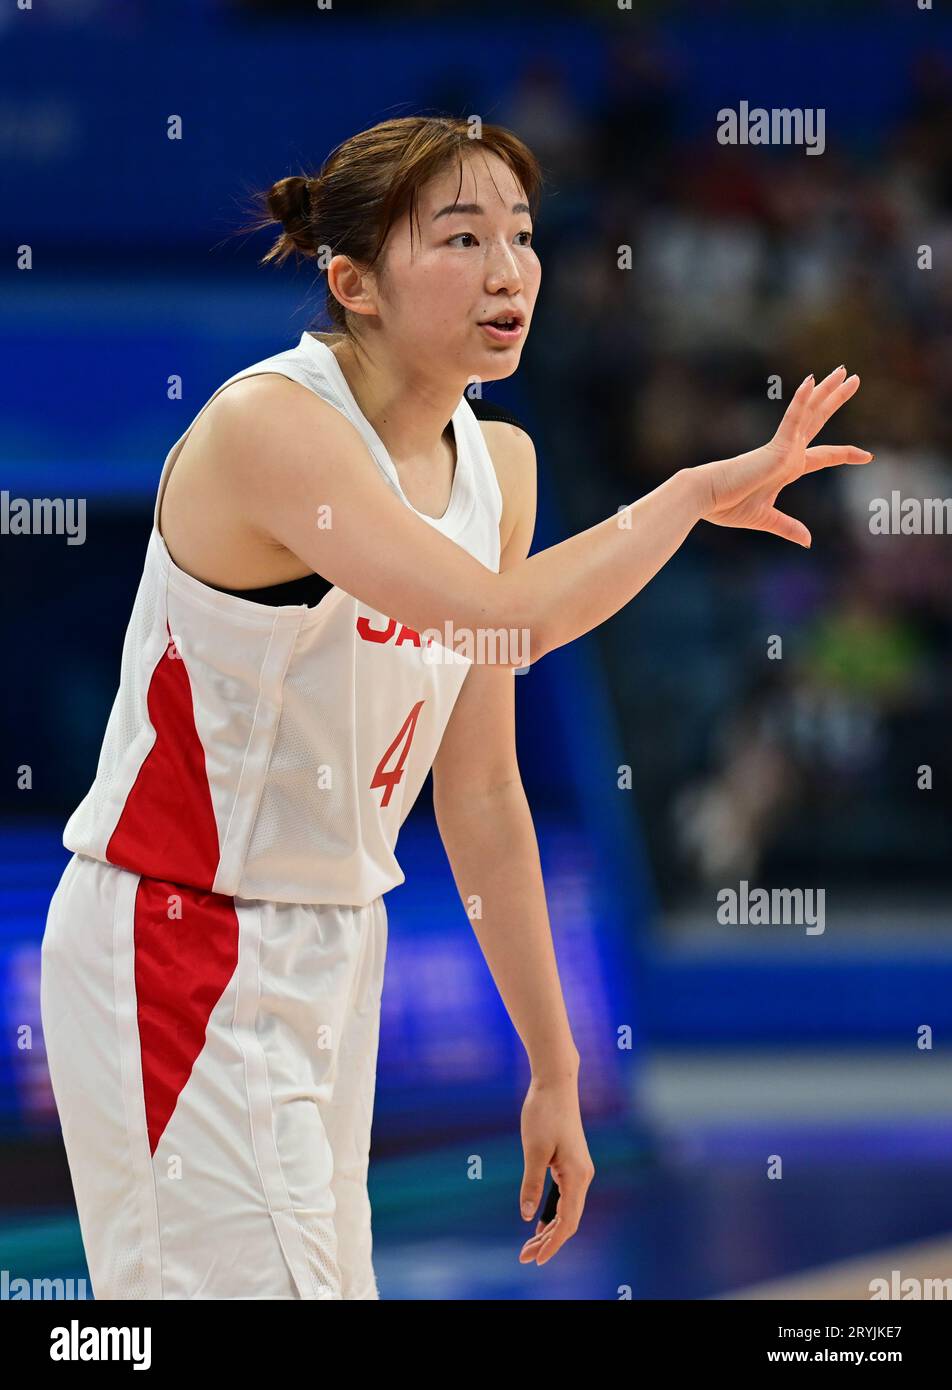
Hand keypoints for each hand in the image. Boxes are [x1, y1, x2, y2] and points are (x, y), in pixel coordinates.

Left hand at [518, 1072, 593, 1266]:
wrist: (556, 1083)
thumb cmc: (544, 1112)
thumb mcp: (534, 1150)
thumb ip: (531, 1183)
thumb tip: (528, 1215)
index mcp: (577, 1175)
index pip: (567, 1221)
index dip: (552, 1244)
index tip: (536, 1259)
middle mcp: (583, 1176)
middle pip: (569, 1220)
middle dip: (549, 1242)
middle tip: (525, 1257)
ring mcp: (579, 1169)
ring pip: (568, 1210)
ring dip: (550, 1229)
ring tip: (529, 1246)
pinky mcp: (572, 1163)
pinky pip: (565, 1197)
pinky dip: (553, 1213)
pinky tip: (539, 1223)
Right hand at [694, 366, 872, 546]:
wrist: (706, 498)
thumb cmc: (727, 506)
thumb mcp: (766, 518)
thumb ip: (787, 527)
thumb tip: (807, 541)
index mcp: (786, 468)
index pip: (824, 456)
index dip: (846, 454)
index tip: (867, 455)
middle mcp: (788, 452)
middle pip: (818, 420)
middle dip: (835, 399)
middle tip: (852, 377)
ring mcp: (783, 447)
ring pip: (811, 413)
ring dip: (827, 392)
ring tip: (844, 372)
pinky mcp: (775, 447)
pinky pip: (792, 419)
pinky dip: (801, 401)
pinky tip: (811, 381)